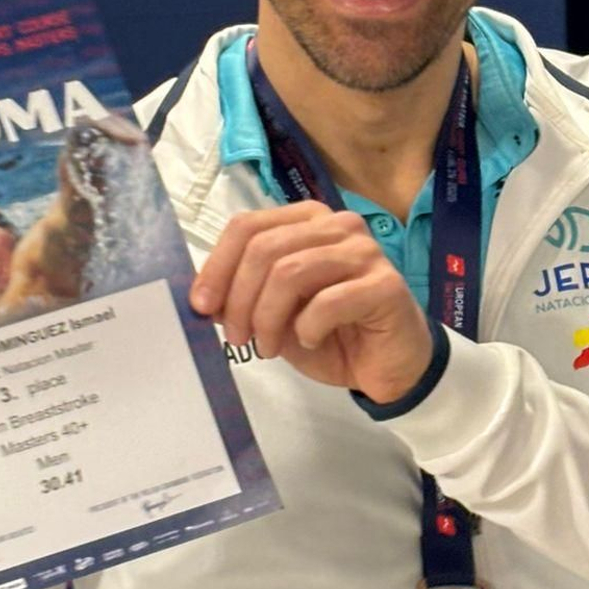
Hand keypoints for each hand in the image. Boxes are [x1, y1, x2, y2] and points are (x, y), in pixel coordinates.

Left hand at [189, 202, 433, 401]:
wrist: (388, 367)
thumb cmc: (331, 334)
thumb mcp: (274, 315)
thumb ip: (241, 297)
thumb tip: (202, 296)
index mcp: (307, 221)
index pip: (248, 226)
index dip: (217, 266)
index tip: (201, 306)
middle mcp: (338, 225)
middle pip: (264, 248)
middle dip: (239, 299)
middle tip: (237, 338)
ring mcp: (365, 251)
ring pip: (290, 272)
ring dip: (268, 317)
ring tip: (267, 347)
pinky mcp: (385, 285)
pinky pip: (328, 301)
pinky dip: (307, 328)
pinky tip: (310, 342)